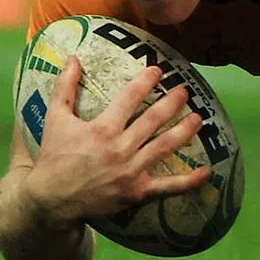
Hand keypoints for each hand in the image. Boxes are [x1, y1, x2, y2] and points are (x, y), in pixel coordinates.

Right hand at [24, 56, 209, 224]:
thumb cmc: (55, 158)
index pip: (129, 99)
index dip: (146, 82)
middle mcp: (119, 149)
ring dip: (185, 131)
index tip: (159, 70)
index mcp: (101, 129)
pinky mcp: (137, 192)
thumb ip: (64, 88)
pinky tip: (208, 171)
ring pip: (165, 147)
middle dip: (172, 102)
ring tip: (199, 117)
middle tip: (184, 90)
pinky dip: (190, 181)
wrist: (50, 202)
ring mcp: (130, 171)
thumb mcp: (54, 120)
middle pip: (153, 120)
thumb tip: (74, 57)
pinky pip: (168, 187)